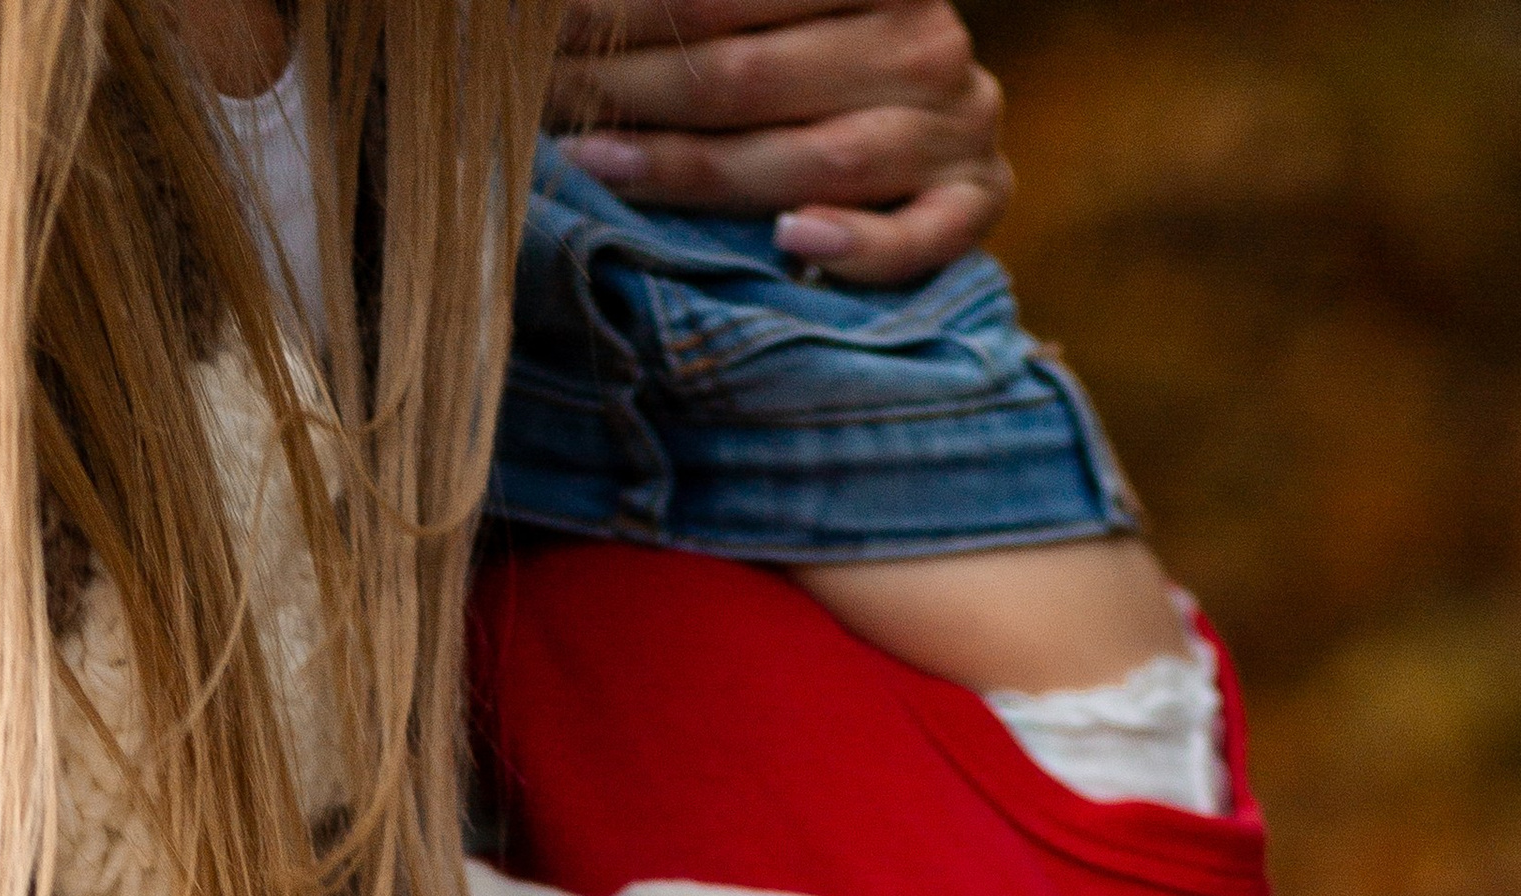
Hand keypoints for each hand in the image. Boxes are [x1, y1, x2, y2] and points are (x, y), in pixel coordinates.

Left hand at [549, 0, 1011, 288]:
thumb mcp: (775, 17)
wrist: (922, 124)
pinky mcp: (976, 205)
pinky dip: (855, 248)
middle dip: (634, 91)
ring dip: (694, 173)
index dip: (625, 14)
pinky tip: (791, 242)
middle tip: (549, 103)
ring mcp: (957, 126)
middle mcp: (927, 38)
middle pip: (753, 75)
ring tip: (601, 170)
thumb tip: (560, 15)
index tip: (544, 34)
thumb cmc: (811, 63)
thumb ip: (713, 15)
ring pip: (813, 159)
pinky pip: (916, 240)